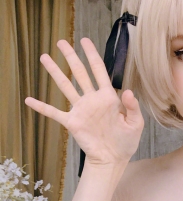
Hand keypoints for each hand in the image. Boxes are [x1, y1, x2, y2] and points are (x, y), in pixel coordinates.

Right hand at [24, 38, 144, 165]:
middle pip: (79, 73)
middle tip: (61, 42)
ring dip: (55, 72)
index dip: (92, 55)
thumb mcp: (135, 124)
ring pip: (65, 87)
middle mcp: (92, 100)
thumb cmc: (126, 141)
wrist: (113, 159)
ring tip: (44, 57)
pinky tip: (29, 100)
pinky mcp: (73, 122)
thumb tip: (128, 91)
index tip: (85, 41)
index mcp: (108, 97)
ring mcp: (81, 110)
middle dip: (70, 57)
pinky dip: (42, 107)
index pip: (99, 71)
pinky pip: (54, 112)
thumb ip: (133, 107)